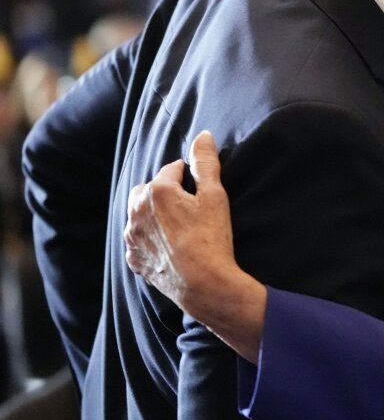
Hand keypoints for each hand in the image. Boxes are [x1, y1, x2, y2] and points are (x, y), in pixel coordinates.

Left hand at [125, 131, 266, 362]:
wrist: (204, 284)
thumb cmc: (212, 238)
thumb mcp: (215, 195)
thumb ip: (205, 162)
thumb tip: (203, 135)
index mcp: (157, 191)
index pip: (172, 170)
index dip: (189, 177)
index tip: (201, 190)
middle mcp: (136, 210)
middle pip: (148, 189)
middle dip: (164, 191)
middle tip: (188, 206)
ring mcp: (132, 236)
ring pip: (139, 214)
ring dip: (154, 213)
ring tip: (179, 226)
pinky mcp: (134, 257)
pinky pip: (138, 239)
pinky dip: (149, 237)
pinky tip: (170, 245)